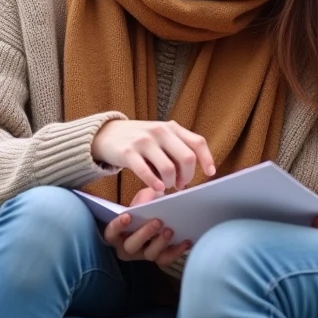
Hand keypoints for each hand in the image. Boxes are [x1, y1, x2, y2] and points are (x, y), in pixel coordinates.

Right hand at [92, 120, 215, 191]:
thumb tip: (191, 174)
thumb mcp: (160, 137)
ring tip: (165, 186)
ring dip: (170, 183)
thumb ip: (177, 149)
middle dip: (187, 176)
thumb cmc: (140, 140)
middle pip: (187, 158)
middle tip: (181, 184)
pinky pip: (146, 172)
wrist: (106, 134)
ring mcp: (144, 141)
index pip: (197, 142)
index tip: (210, 173)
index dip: (207, 159)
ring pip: (168, 168)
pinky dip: (154, 183)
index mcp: (171, 128)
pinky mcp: (128, 152)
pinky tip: (157, 189)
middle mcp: (160, 131)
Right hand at [103, 188, 190, 266]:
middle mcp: (128, 247)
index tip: (128, 216)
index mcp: (118, 232)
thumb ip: (144, 198)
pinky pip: (166, 259)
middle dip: (144, 234)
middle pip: (131, 246)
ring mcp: (143, 254)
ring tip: (170, 230)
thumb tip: (146, 204)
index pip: (111, 233)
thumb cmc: (146, 205)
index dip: (117, 226)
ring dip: (160, 243)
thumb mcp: (144, 197)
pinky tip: (186, 241)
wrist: (161, 213)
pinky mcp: (159, 258)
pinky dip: (177, 251)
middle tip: (158, 221)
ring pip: (149, 254)